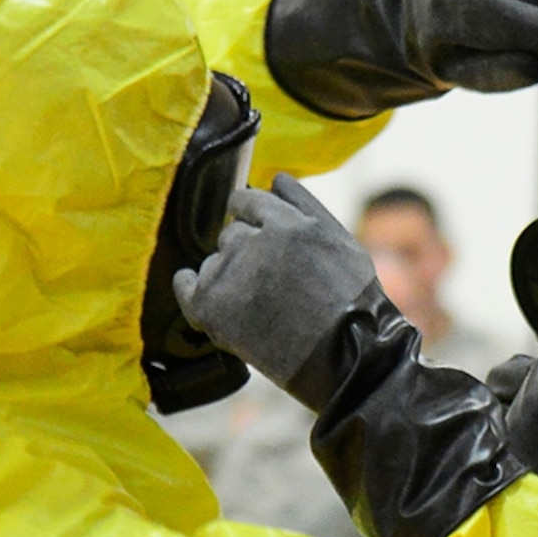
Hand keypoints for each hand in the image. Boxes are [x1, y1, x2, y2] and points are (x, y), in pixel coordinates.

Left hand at [175, 175, 383, 398]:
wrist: (348, 359)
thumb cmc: (352, 302)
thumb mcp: (341, 240)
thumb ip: (306, 204)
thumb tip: (275, 177)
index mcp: (284, 221)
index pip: (244, 201)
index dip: (254, 222)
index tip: (266, 247)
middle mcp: (251, 241)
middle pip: (230, 234)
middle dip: (247, 254)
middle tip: (273, 286)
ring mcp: (227, 273)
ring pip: (214, 261)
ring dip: (230, 277)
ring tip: (261, 307)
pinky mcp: (210, 306)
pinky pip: (185, 285)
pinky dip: (193, 289)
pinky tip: (215, 302)